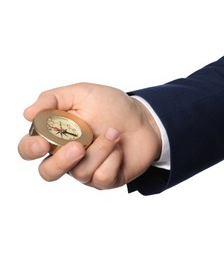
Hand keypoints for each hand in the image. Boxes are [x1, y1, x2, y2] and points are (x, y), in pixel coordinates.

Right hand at [18, 83, 161, 188]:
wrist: (145, 119)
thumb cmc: (112, 106)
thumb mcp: (83, 93)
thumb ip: (54, 99)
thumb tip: (28, 114)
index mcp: (56, 135)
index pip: (30, 148)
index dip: (30, 149)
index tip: (42, 143)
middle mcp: (67, 156)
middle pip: (48, 172)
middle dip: (61, 162)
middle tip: (78, 147)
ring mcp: (86, 170)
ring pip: (80, 172)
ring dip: (100, 149)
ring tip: (114, 132)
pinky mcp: (105, 179)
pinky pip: (101, 177)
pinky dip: (113, 159)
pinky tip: (120, 148)